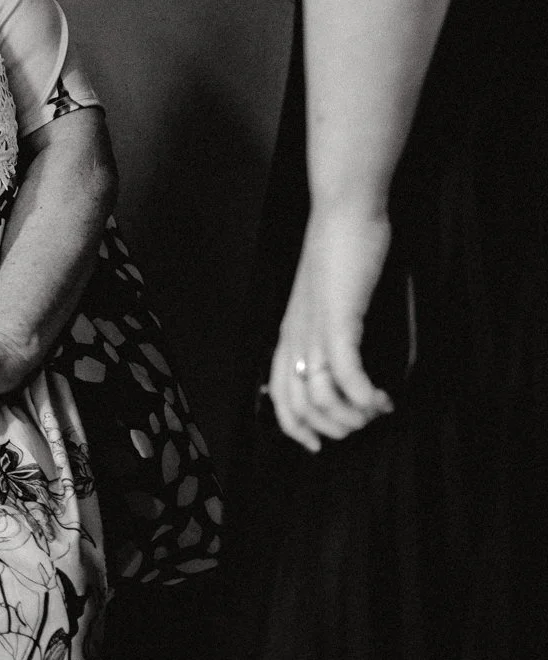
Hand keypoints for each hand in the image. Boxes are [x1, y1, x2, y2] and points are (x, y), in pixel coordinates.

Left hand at [268, 206, 395, 451]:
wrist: (342, 214)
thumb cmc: (339, 253)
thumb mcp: (324, 300)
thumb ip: (327, 330)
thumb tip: (344, 363)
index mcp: (287, 335)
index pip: (278, 397)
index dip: (295, 429)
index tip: (320, 445)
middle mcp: (294, 338)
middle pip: (300, 407)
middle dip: (334, 428)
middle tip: (365, 422)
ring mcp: (314, 330)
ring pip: (322, 397)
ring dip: (354, 414)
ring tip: (378, 408)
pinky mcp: (338, 319)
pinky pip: (345, 371)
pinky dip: (364, 394)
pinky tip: (382, 398)